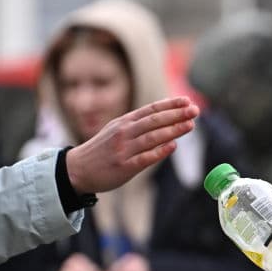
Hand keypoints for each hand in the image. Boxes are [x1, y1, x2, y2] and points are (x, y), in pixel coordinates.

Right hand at [66, 96, 198, 194]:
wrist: (77, 169)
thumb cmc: (102, 149)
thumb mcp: (117, 130)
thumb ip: (139, 125)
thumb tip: (166, 119)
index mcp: (124, 122)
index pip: (151, 110)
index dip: (170, 104)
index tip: (187, 100)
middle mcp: (124, 133)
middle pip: (154, 121)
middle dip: (176, 114)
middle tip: (195, 110)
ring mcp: (124, 150)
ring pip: (152, 137)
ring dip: (173, 130)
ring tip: (190, 125)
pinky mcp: (124, 167)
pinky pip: (145, 158)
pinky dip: (159, 151)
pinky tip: (173, 146)